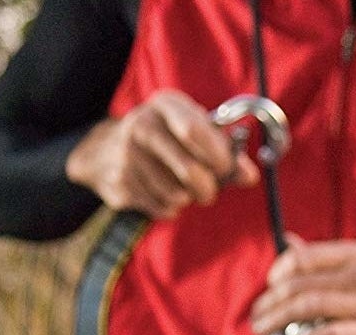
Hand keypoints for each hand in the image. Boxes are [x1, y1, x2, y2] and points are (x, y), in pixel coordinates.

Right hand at [66, 90, 259, 218]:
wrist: (105, 151)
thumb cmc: (166, 141)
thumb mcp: (195, 134)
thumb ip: (226, 153)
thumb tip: (250, 176)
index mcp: (166, 105)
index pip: (194, 131)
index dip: (218, 157)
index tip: (226, 170)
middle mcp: (142, 124)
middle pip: (190, 171)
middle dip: (207, 189)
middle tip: (209, 191)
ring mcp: (127, 154)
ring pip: (177, 196)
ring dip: (187, 199)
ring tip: (178, 187)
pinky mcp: (120, 182)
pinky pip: (162, 208)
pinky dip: (169, 208)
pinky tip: (160, 192)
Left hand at [249, 237, 355, 334]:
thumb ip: (324, 260)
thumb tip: (288, 241)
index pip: (304, 258)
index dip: (278, 273)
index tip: (268, 289)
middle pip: (302, 286)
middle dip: (271, 303)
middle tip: (257, 318)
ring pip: (311, 307)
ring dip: (280, 321)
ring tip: (265, 332)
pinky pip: (331, 334)